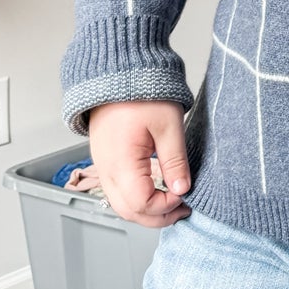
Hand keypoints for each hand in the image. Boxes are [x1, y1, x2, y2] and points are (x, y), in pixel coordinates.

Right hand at [85, 100, 191, 227]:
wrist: (116, 72)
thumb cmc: (142, 92)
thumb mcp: (168, 126)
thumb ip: (175, 161)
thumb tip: (182, 189)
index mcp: (121, 162)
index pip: (141, 204)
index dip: (165, 207)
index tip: (185, 197)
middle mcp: (107, 169)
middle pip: (128, 211)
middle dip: (157, 216)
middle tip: (183, 210)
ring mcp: (103, 165)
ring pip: (121, 204)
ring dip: (146, 209)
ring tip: (173, 202)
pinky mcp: (106, 160)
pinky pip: (118, 190)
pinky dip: (137, 197)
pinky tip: (157, 189)